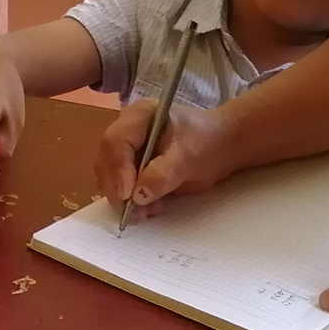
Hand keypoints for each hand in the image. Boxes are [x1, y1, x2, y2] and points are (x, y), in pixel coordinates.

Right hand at [94, 101, 240, 219]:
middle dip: (116, 189)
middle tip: (132, 212)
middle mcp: (126, 132)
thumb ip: (163, 174)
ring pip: (108, 177)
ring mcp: (127, 151)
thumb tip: (138, 195)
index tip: (129, 195)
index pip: (115, 142)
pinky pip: (120, 188)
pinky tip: (149, 209)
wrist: (222, 147)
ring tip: (146, 212)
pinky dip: (130, 202)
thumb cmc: (208, 142)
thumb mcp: (189, 156)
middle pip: (106, 160)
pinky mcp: (132, 169)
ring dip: (121, 199)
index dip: (118, 169)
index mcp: (138, 117)